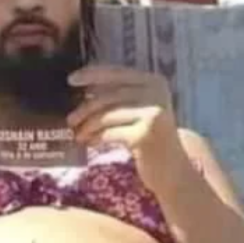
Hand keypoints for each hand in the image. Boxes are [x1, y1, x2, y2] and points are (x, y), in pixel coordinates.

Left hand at [67, 65, 192, 196]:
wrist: (173, 170)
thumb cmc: (151, 138)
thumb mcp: (140, 110)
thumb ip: (119, 97)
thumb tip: (83, 90)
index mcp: (154, 82)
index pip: (117, 72)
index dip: (92, 74)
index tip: (71, 79)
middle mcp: (156, 94)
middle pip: (109, 95)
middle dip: (85, 108)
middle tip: (70, 120)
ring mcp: (152, 114)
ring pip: (107, 115)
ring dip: (87, 126)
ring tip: (78, 135)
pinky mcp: (145, 135)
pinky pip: (110, 133)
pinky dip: (96, 138)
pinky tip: (90, 143)